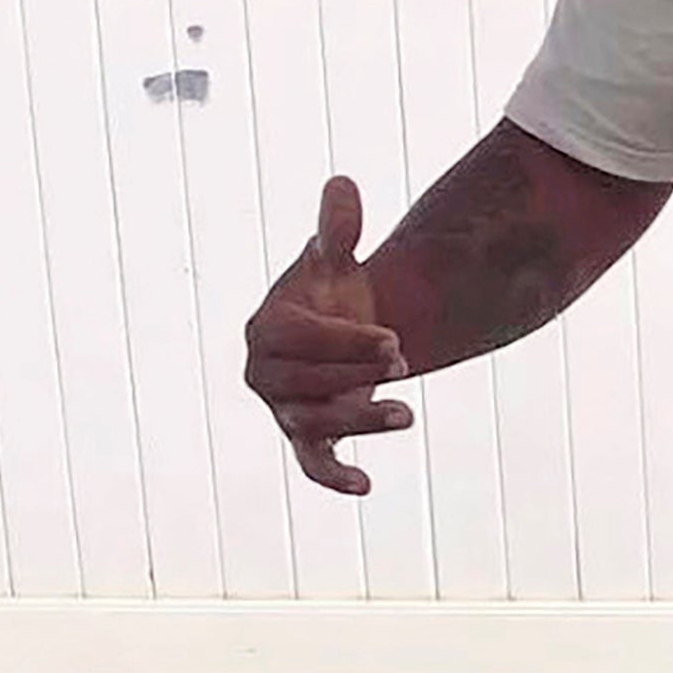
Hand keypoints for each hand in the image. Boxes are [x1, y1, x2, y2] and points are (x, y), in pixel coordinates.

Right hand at [244, 176, 409, 496]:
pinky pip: (313, 465)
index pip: (294, 338)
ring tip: (408, 413)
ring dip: (359, 420)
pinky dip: (335, 477)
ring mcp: (285, 410)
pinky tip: (366, 485)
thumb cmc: (337, 293)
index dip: (343, 340)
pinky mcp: (308, 440)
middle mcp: (263, 374)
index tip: (392, 336)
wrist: (352, 330)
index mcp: (263, 327)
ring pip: (313, 424)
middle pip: (303, 382)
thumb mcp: (337, 258)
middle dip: (353, 373)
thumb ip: (338, 227)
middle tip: (404, 358)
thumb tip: (342, 186)